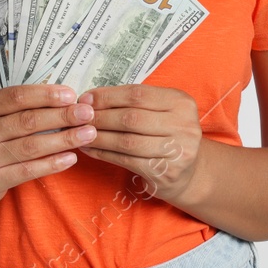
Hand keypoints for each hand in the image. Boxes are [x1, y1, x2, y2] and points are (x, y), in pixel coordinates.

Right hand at [0, 85, 97, 207]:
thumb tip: (66, 97)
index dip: (45, 95)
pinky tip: (71, 158)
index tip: (71, 95)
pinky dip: (52, 163)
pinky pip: (27, 170)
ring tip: (88, 134)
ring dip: (63, 139)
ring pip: (30, 146)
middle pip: (26, 121)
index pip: (15, 97)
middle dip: (61, 116)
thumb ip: (18, 107)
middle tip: (87, 114)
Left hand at [76, 85, 204, 205]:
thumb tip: (91, 99)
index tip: (86, 98)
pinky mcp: (166, 173)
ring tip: (79, 134)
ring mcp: (177, 151)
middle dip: (100, 117)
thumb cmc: (167, 135)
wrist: (189, 173)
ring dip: (99, 137)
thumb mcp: (162, 111)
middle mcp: (184, 125)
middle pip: (131, 117)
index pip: (138, 94)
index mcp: (181, 102)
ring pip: (127, 141)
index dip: (108, 96)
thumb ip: (135, 102)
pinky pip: (127, 160)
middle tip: (79, 117)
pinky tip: (90, 149)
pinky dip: (104, 154)